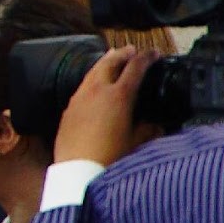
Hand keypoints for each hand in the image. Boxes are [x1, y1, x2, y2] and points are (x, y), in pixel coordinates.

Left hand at [53, 47, 153, 167]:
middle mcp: (97, 91)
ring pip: (93, 71)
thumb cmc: (110, 158)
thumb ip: (148, 128)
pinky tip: (95, 84)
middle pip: (110, 61)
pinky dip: (92, 78)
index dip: (147, 57)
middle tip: (132, 51)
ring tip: (113, 59)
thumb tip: (155, 123)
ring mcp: (80, 98)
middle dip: (123, 53)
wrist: (78, 171)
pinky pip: (82, 86)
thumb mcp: (137, 142)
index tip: (154, 54)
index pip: (135, 67)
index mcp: (119, 95)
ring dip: (105, 62)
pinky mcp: (69, 109)